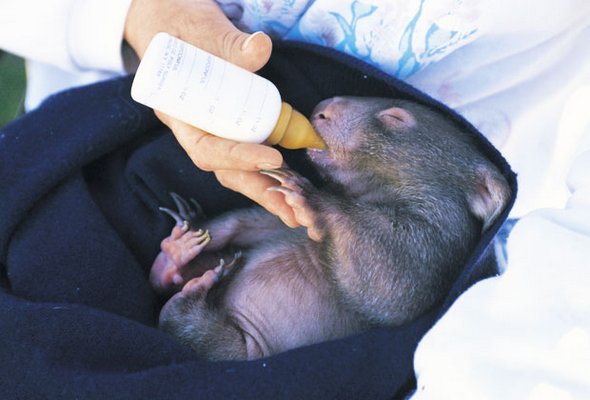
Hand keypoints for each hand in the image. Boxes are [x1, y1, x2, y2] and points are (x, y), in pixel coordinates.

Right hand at [124, 0, 298, 226]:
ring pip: (238, 170)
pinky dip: (270, 172)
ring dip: (269, 190)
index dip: (238, 157)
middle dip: (261, 191)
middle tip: (294, 212)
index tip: (272, 158)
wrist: (169, 23)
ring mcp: (212, 131)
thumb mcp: (199, 27)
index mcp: (179, 114)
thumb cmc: (178, 23)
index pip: (207, 148)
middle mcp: (196, 130)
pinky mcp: (229, 127)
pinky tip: (293, 186)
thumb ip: (227, 41)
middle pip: (226, 170)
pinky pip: (249, 154)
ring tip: (299, 211)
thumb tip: (260, 49)